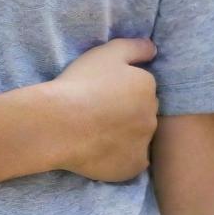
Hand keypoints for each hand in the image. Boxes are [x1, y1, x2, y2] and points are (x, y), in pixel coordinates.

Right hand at [47, 37, 158, 182]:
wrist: (60, 123)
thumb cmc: (82, 83)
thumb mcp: (108, 52)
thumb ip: (135, 47)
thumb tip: (154, 49)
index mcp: (147, 87)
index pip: (142, 85)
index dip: (123, 86)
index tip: (103, 89)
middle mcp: (152, 115)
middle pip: (143, 111)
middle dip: (129, 109)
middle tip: (100, 108)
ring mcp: (144, 144)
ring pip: (138, 135)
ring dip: (126, 132)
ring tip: (96, 128)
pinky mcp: (132, 167)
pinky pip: (131, 159)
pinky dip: (120, 154)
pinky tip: (100, 147)